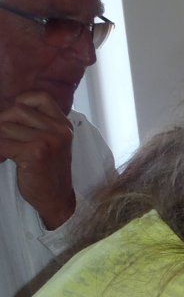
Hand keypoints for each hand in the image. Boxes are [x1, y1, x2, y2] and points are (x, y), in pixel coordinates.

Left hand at [0, 91, 75, 229]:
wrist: (56, 199)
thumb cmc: (48, 171)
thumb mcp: (51, 142)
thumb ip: (38, 124)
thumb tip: (5, 111)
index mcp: (64, 125)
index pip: (40, 97)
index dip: (22, 102)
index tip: (15, 119)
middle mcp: (59, 130)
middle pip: (16, 110)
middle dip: (3, 123)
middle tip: (5, 140)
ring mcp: (49, 140)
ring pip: (6, 126)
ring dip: (0, 139)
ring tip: (6, 151)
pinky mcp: (36, 153)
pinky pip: (2, 143)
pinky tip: (4, 159)